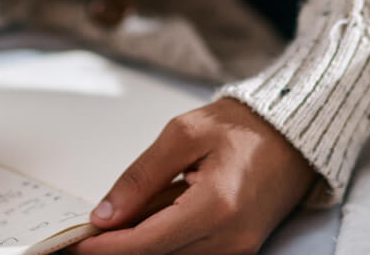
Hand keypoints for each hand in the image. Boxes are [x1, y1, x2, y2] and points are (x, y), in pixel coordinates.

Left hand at [71, 99, 315, 254]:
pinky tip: (152, 217)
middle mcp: (231, 238)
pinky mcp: (240, 249)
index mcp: (217, 205)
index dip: (107, 247)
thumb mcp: (182, 135)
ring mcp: (239, 248)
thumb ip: (141, 177)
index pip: (147, 242)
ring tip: (124, 214)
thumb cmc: (242, 127)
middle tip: (89, 230)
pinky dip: (164, 239)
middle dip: (119, 246)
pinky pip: (190, 252)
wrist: (292, 135)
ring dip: (142, 242)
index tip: (76, 242)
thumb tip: (105, 214)